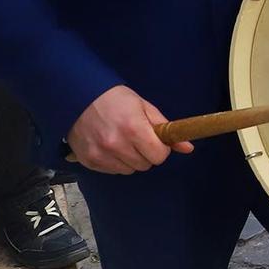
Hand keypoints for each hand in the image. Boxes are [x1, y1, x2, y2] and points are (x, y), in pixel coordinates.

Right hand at [66, 85, 190, 173]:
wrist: (79, 97)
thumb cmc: (115, 99)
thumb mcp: (144, 107)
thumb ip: (166, 128)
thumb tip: (189, 148)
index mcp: (134, 129)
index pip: (159, 156)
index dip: (161, 149)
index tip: (156, 141)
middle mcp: (116, 144)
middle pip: (145, 165)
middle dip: (146, 154)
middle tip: (137, 139)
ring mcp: (101, 154)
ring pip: (129, 170)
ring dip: (131, 159)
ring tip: (122, 141)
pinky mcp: (89, 161)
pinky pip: (113, 171)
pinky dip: (115, 162)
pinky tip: (109, 146)